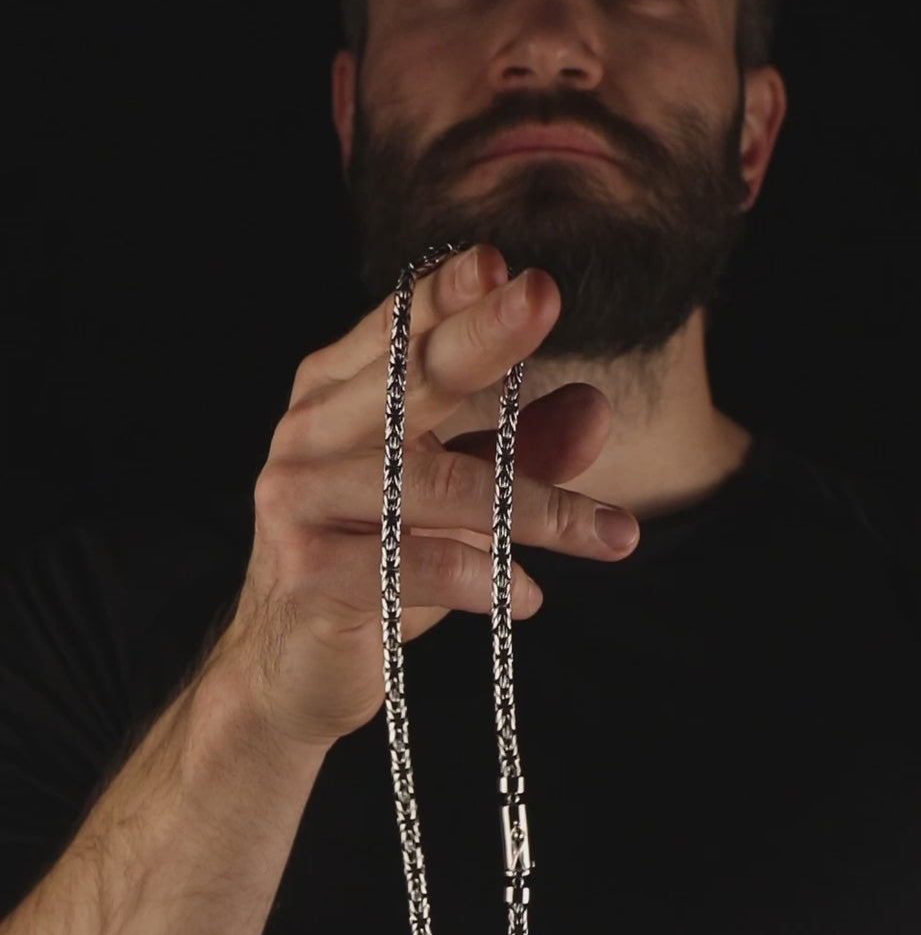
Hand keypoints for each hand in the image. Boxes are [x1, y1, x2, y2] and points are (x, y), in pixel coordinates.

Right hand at [212, 245, 638, 752]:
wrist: (293, 670)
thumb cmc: (376, 568)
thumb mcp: (456, 505)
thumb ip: (516, 452)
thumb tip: (596, 407)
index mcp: (336, 396)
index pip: (397, 329)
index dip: (449, 292)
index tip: (510, 264)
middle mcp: (307, 433)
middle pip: (405, 379)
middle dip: (479, 336)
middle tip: (544, 296)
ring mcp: (298, 499)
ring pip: (427, 483)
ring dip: (529, 506)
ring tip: (613, 534)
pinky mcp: (307, 570)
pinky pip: (409, 563)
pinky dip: (478, 577)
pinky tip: (530, 596)